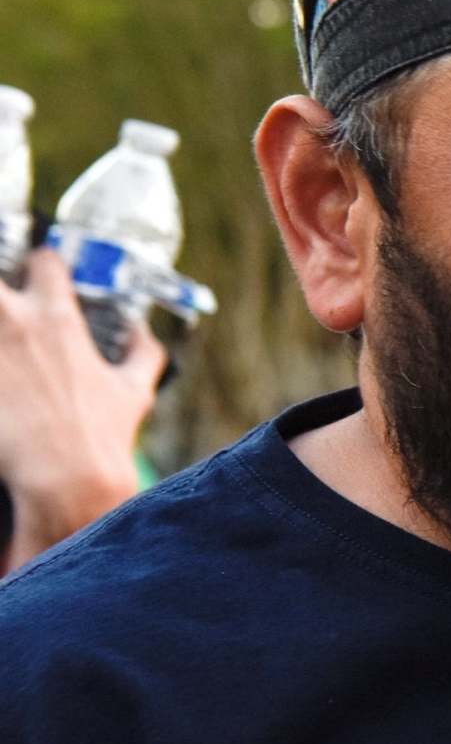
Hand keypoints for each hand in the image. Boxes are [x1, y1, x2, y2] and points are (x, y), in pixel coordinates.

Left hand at [0, 248, 162, 568]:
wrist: (64, 481)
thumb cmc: (98, 438)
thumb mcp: (133, 393)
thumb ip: (142, 355)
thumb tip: (143, 336)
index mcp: (57, 319)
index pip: (44, 262)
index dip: (42, 266)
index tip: (39, 274)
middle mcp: (15, 321)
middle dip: (0, 279)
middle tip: (8, 306)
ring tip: (0, 341)